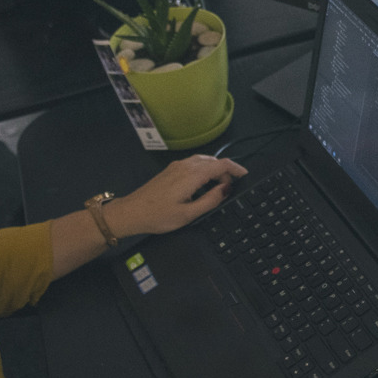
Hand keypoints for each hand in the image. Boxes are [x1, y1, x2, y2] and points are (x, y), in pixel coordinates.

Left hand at [106, 155, 248, 236]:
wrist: (131, 212)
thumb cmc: (158, 216)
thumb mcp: (188, 214)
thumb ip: (210, 201)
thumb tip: (226, 189)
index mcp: (192, 175)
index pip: (221, 165)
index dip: (236, 169)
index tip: (246, 176)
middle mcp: (185, 166)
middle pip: (213, 161)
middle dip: (226, 171)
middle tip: (231, 188)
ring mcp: (177, 166)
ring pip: (203, 161)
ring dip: (215, 170)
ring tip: (220, 186)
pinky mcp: (171, 170)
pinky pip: (194, 164)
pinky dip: (204, 170)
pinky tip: (203, 184)